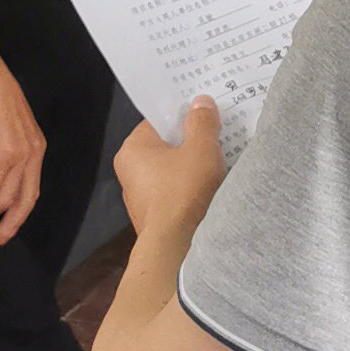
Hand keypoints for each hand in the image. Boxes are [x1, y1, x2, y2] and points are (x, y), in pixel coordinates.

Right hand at [0, 54, 46, 244]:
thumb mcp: (5, 125)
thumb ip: (6, 146)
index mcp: (36, 148)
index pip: (31, 190)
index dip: (19, 213)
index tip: (4, 229)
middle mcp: (33, 153)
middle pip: (24, 200)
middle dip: (9, 224)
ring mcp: (21, 153)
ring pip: (5, 197)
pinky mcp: (4, 151)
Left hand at [114, 97, 227, 238]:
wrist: (177, 248)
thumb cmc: (183, 193)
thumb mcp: (200, 149)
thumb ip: (202, 122)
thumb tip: (201, 103)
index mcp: (133, 150)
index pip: (157, 122)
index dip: (182, 116)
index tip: (203, 115)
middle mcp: (130, 173)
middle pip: (165, 147)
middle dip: (190, 143)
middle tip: (215, 137)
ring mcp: (141, 199)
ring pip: (171, 172)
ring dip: (192, 168)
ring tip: (218, 163)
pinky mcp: (155, 219)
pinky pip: (175, 195)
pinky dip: (191, 191)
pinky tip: (211, 191)